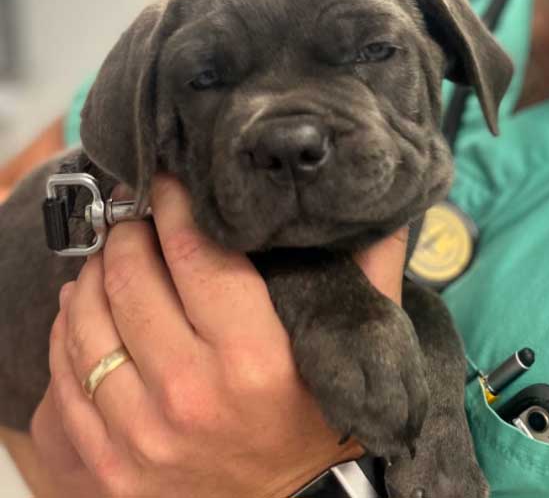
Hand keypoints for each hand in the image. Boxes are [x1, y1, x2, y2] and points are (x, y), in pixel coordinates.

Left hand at [30, 174, 409, 497]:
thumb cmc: (321, 421)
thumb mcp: (360, 349)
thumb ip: (373, 271)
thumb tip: (389, 207)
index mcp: (257, 360)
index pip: (198, 255)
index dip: (176, 204)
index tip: (167, 179)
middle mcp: (192, 394)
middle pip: (134, 279)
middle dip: (129, 231)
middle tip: (137, 211)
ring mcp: (141, 433)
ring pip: (89, 320)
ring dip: (95, 271)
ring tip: (111, 252)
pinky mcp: (107, 463)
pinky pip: (65, 373)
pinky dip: (68, 327)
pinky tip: (84, 304)